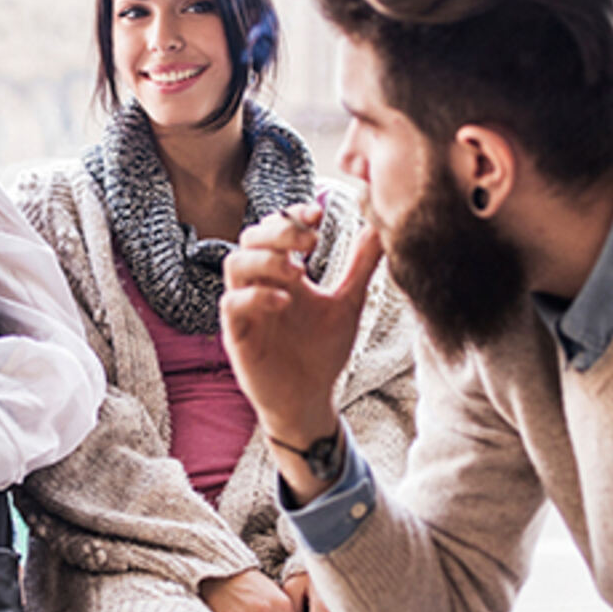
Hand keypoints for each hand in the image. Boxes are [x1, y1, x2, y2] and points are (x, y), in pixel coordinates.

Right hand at [221, 212, 384, 484]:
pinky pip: (232, 304)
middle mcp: (260, 283)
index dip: (292, 215)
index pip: (276, 227)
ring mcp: (246, 308)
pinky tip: (285, 301)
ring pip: (234, 264)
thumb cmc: (323, 351)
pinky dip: (256, 297)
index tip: (319, 212)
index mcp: (284, 272)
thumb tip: (380, 227)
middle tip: (310, 242)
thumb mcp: (348, 303)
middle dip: (278, 232)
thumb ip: (360, 266)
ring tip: (296, 270)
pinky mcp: (237, 334)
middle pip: (251, 238)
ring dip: (264, 259)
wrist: (310, 398)